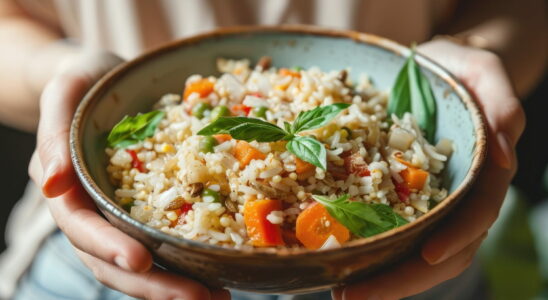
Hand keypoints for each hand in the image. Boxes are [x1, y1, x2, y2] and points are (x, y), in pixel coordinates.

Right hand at [28, 51, 229, 299]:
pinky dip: (186, 263)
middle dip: (153, 284)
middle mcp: (93, 211)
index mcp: (69, 189)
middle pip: (113, 261)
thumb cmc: (86, 81)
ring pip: (140, 263)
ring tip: (217, 298)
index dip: (109, 247)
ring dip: (174, 286)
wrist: (106, 81)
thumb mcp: (67, 92)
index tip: (142, 261)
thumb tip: (51, 184)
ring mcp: (120, 215)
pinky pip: (163, 243)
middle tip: (199, 298)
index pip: (83, 227)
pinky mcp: (146, 210)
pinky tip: (218, 274)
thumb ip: (55, 134)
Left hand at [332, 39, 525, 298]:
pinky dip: (370, 252)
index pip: (474, 216)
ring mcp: (427, 201)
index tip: (426, 256)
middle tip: (355, 296)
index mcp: (482, 174)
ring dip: (382, 277)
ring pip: (414, 252)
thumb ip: (502, 104)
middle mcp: (456, 197)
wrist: (434, 69)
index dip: (455, 238)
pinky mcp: (399, 196)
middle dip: (403, 278)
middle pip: (441, 251)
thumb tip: (505, 152)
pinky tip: (340, 261)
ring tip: (341, 292)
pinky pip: (389, 231)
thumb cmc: (460, 70)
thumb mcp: (484, 72)